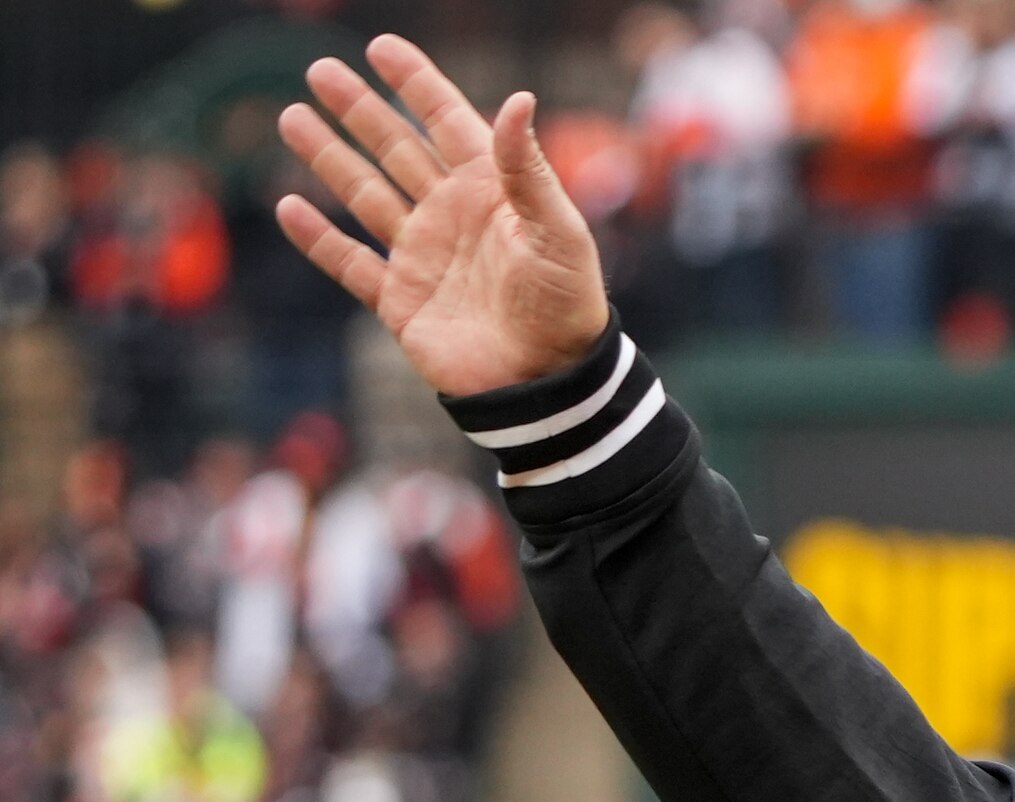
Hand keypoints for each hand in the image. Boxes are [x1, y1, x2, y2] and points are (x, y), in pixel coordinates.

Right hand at [275, 35, 611, 396]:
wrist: (547, 383)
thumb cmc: (567, 307)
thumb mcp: (558, 232)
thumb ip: (530, 169)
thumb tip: (518, 98)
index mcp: (494, 192)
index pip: (449, 123)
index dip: (416, 85)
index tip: (381, 48)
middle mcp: (454, 216)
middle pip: (397, 150)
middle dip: (361, 110)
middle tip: (320, 71)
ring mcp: (424, 256)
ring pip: (366, 195)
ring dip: (330, 158)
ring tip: (292, 117)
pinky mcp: (401, 301)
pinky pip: (350, 263)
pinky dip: (319, 238)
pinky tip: (289, 206)